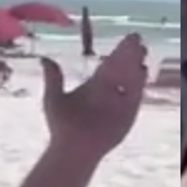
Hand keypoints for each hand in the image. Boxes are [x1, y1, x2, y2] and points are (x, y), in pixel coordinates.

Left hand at [41, 34, 148, 158]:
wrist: (72, 147)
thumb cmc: (62, 124)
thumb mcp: (53, 98)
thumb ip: (53, 78)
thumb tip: (45, 59)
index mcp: (95, 85)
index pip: (110, 65)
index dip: (118, 52)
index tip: (126, 39)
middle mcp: (110, 91)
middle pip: (123, 69)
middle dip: (130, 55)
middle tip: (137, 39)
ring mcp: (120, 102)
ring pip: (131, 80)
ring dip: (136, 65)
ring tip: (142, 51)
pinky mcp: (128, 113)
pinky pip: (135, 96)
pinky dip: (138, 84)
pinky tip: (141, 71)